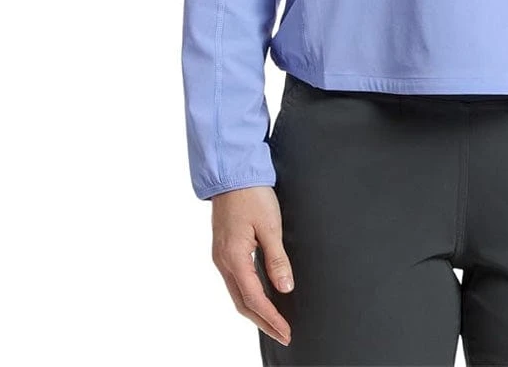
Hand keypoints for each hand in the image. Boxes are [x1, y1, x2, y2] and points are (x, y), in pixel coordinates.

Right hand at [210, 185, 294, 346]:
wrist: (232, 173)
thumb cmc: (252, 194)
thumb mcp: (270, 225)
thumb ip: (277, 259)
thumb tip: (285, 288)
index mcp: (234, 257)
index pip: (254, 298)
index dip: (271, 318)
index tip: (286, 331)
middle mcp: (223, 261)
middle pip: (242, 303)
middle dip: (263, 322)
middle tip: (283, 334)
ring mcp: (221, 256)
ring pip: (237, 293)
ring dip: (255, 311)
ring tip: (274, 322)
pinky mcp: (224, 249)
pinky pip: (235, 281)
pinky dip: (248, 295)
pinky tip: (259, 297)